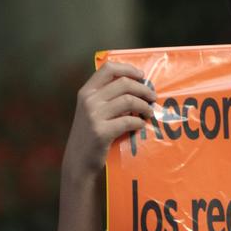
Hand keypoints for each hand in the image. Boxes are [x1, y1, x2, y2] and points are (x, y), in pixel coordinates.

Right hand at [63, 62, 155, 176]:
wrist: (77, 162)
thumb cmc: (89, 136)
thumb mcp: (90, 111)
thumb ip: (105, 98)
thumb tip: (135, 86)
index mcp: (86, 92)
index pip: (108, 68)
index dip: (128, 69)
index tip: (142, 76)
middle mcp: (88, 100)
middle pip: (124, 83)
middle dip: (143, 89)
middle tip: (152, 97)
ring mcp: (94, 116)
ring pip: (129, 100)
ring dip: (144, 106)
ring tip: (149, 112)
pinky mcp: (101, 132)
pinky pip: (128, 121)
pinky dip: (138, 122)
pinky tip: (140, 125)